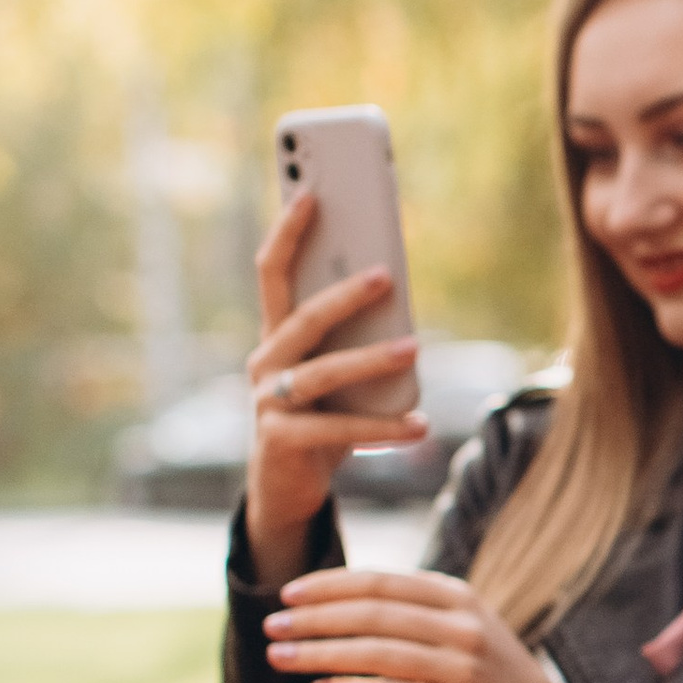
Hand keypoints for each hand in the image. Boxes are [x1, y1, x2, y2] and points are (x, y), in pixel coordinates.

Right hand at [244, 187, 428, 582]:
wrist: (288, 491)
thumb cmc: (320, 421)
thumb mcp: (337, 377)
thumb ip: (354, 341)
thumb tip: (401, 304)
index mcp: (276, 337)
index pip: (273, 272)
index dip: (288, 231)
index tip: (311, 191)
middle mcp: (264, 363)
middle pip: (302, 318)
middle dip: (343, 293)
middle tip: (386, 274)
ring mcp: (267, 403)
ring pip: (322, 372)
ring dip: (372, 358)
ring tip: (415, 347)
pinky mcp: (282, 441)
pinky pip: (337, 429)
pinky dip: (383, 427)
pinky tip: (419, 424)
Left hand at [262, 569, 574, 682]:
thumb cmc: (497, 678)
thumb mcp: (469, 627)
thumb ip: (420, 609)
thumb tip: (345, 600)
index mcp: (460, 598)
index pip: (381, 583)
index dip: (329, 586)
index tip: (288, 594)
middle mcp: (462, 627)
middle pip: (371, 614)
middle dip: (314, 619)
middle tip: (273, 626)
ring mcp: (461, 668)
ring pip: (374, 653)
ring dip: (319, 654)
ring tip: (280, 658)